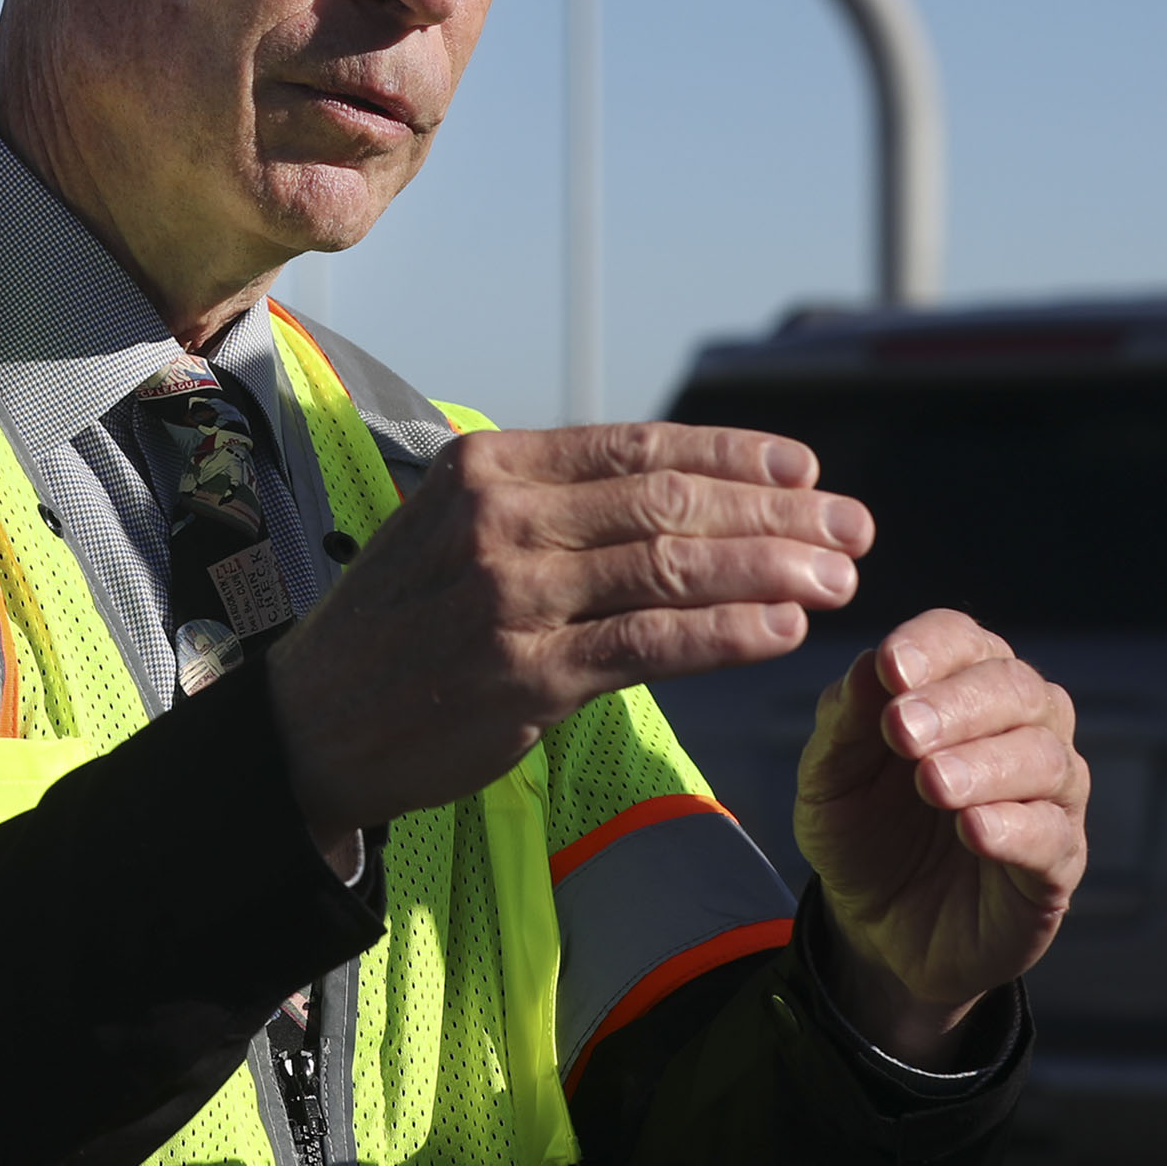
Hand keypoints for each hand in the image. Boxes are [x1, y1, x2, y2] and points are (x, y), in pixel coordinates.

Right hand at [268, 422, 869, 838]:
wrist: (313, 718)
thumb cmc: (401, 622)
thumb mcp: (454, 528)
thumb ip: (550, 505)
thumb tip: (680, 493)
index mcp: (484, 468)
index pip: (635, 448)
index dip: (732, 456)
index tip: (805, 471)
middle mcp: (496, 520)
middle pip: (666, 503)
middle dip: (776, 514)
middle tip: (853, 527)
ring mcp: (508, 599)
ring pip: (671, 569)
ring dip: (772, 571)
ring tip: (839, 579)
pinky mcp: (524, 678)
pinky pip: (650, 645)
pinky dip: (727, 633)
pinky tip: (782, 631)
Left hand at [795, 610, 1085, 1065]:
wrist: (874, 924)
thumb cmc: (858, 829)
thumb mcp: (828, 776)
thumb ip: (846, 722)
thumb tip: (867, 665)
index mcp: (956, 688)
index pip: (963, 639)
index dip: (931, 646)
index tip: (889, 669)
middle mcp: (1018, 728)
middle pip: (1016, 687)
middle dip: (956, 704)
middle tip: (903, 731)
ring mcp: (1048, 795)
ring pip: (1045, 757)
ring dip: (984, 764)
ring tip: (932, 783)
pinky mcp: (1058, 863)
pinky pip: (1053, 834)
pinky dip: (1013, 826)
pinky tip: (971, 830)